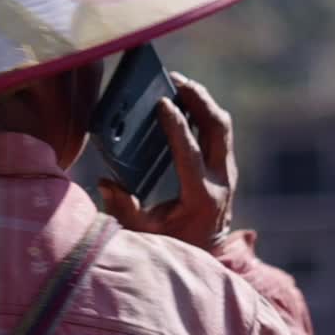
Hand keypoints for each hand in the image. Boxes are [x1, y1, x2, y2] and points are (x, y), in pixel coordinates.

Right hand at [97, 75, 237, 251]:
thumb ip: (124, 208)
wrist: (207, 254)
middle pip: (218, 129)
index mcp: (202, 197)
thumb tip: (106, 183)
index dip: (177, 126)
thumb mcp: (144, 233)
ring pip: (222, 127)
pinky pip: (219, 133)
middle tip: (175, 80)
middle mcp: (222, 182)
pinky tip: (187, 101)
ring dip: (203, 102)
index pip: (190, 154)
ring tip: (180, 84)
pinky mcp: (227, 168)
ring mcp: (228, 173)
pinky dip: (204, 113)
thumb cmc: (172, 244)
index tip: (162, 102)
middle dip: (198, 100)